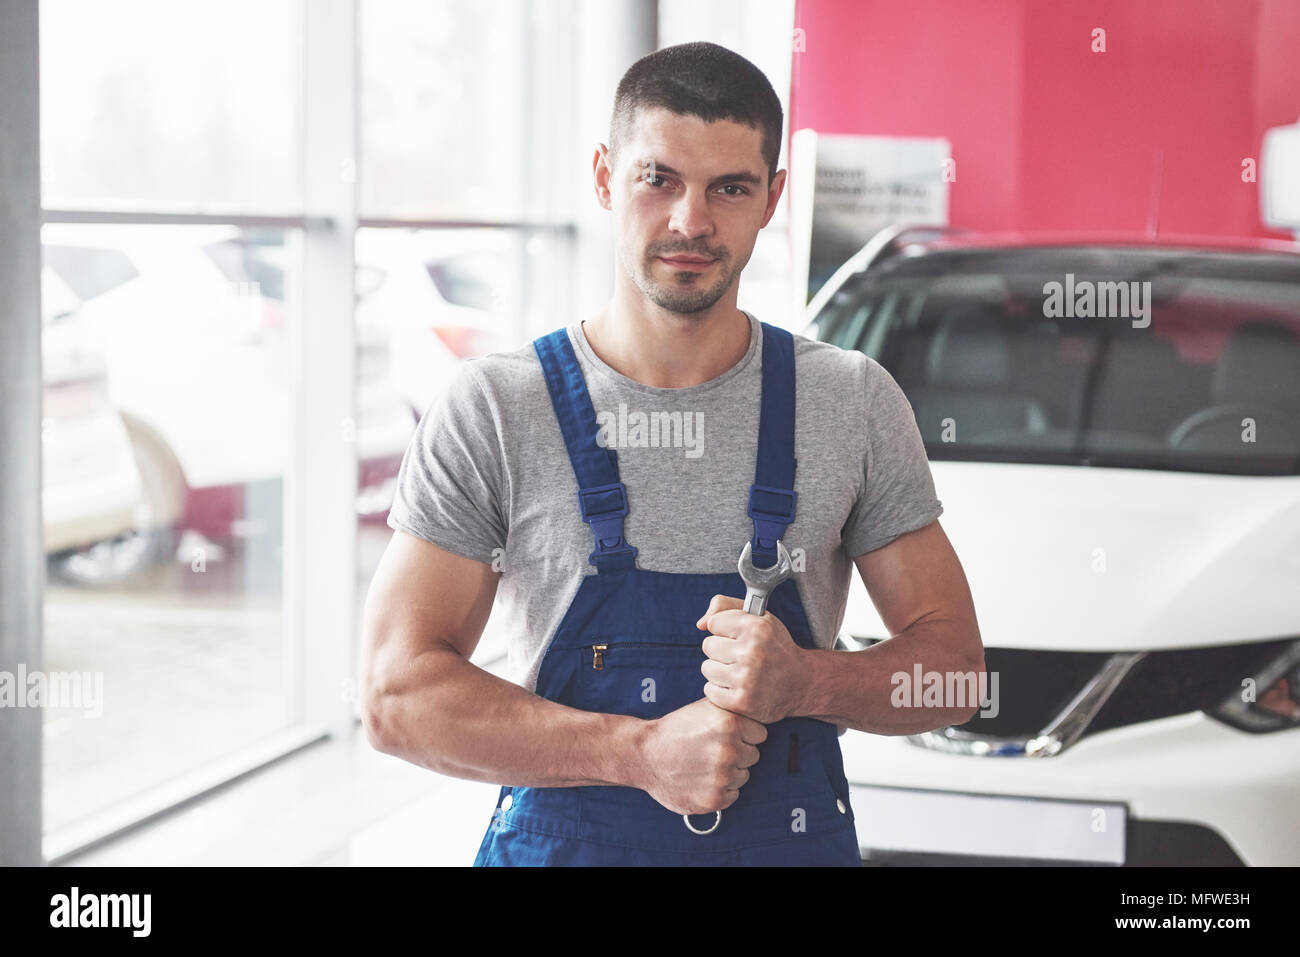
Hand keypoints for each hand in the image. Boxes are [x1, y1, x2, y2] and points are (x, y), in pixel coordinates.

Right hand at [636, 697, 766, 814]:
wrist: (645, 755)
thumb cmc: (676, 729)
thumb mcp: (703, 707)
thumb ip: (732, 709)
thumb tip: (756, 707)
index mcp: (729, 723)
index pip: (760, 734)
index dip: (744, 734)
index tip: (727, 735)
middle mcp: (729, 750)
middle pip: (753, 755)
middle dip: (738, 753)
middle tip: (713, 750)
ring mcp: (722, 777)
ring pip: (743, 776)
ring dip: (729, 772)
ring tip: (705, 764)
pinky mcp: (714, 799)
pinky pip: (733, 795)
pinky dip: (720, 790)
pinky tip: (702, 779)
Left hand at [696, 595, 807, 724]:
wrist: (800, 683)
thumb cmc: (775, 647)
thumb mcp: (758, 617)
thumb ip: (725, 606)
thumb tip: (700, 624)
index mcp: (757, 627)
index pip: (714, 623)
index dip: (725, 629)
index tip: (739, 636)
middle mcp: (752, 652)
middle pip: (708, 645)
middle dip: (721, 649)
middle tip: (742, 655)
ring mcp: (746, 679)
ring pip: (707, 668)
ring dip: (719, 670)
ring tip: (741, 670)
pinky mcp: (741, 702)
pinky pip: (709, 690)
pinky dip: (720, 689)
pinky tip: (739, 686)